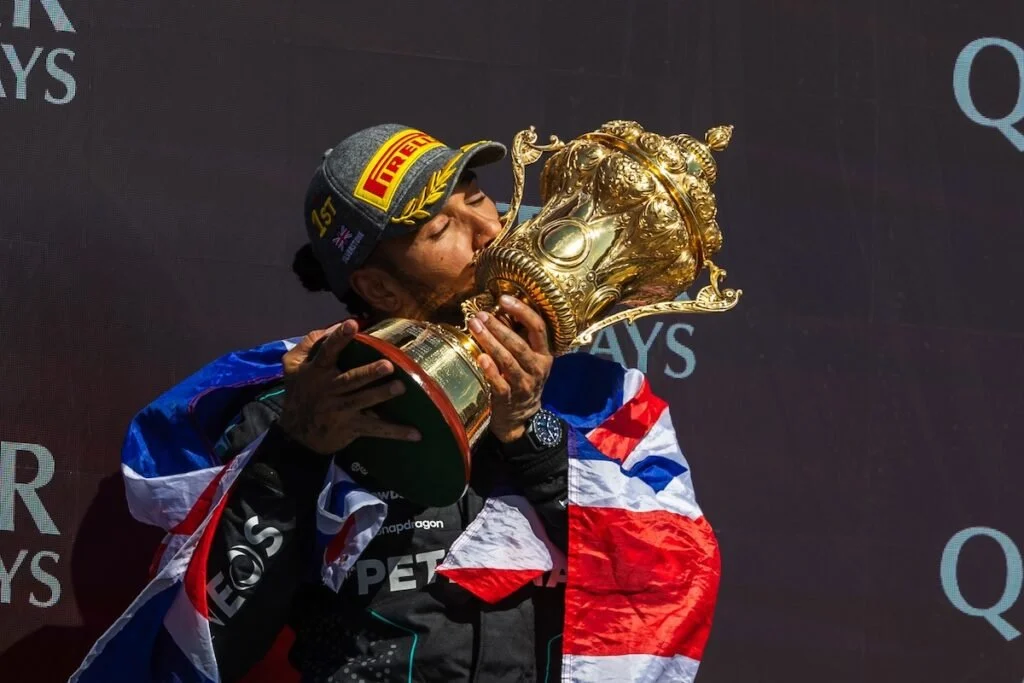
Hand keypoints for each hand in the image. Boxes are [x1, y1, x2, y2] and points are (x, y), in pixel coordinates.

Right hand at [277, 320, 421, 454]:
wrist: (295, 433)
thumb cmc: (300, 391)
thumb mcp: (293, 365)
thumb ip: (311, 342)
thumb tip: (337, 324)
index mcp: (317, 371)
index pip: (328, 351)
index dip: (339, 337)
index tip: (352, 324)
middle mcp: (330, 389)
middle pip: (351, 379)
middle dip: (369, 372)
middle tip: (388, 365)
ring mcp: (341, 410)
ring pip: (364, 401)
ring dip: (382, 395)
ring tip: (401, 388)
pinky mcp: (352, 427)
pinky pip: (376, 429)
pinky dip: (396, 432)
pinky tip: (416, 434)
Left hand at [467, 295, 553, 442]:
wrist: (521, 415)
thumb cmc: (522, 378)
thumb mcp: (527, 358)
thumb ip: (516, 336)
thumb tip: (499, 310)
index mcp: (544, 353)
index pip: (538, 327)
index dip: (522, 311)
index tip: (504, 299)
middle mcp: (537, 368)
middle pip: (519, 344)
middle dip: (498, 327)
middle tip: (480, 315)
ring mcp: (524, 384)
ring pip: (508, 360)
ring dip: (490, 342)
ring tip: (475, 327)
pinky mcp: (509, 398)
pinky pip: (500, 382)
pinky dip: (490, 370)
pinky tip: (480, 357)